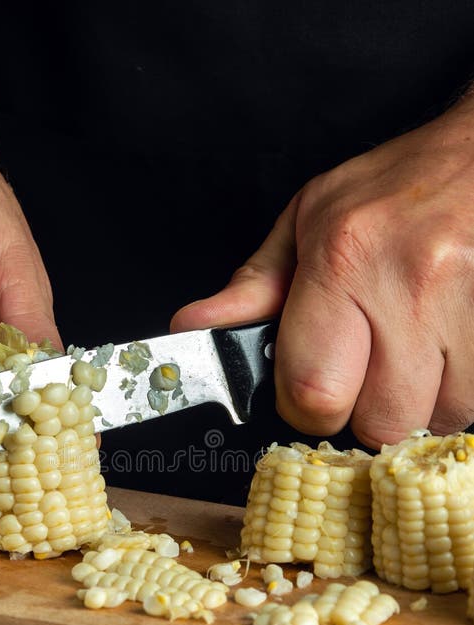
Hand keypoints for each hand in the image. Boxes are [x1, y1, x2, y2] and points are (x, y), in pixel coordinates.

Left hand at [172, 98, 473, 447]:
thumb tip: (193, 326)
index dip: (306, 408)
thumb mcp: (310, 221)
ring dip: (416, 406)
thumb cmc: (396, 187)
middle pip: (379, 422)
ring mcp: (468, 308)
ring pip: (434, 420)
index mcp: (343, 261)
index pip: (313, 392)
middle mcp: (410, 287)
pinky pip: (472, 404)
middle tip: (365, 373)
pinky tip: (441, 354)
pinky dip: (453, 393)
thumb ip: (255, 287)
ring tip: (410, 357)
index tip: (311, 390)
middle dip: (364, 413)